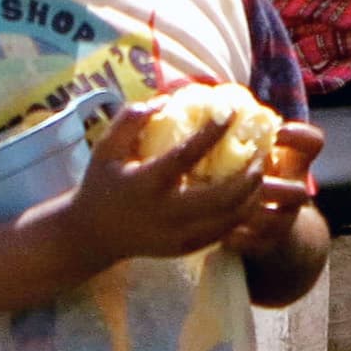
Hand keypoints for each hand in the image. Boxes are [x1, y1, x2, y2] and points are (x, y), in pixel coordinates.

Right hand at [49, 103, 260, 264]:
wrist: (91, 235)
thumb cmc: (102, 183)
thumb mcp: (105, 147)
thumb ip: (130, 120)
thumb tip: (165, 100)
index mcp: (145, 184)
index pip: (185, 156)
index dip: (212, 133)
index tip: (231, 111)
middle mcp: (164, 214)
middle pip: (220, 197)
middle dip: (247, 175)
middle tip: (259, 152)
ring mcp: (176, 236)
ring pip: (228, 220)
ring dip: (250, 196)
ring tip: (259, 172)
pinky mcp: (183, 250)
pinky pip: (221, 234)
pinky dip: (239, 215)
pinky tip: (246, 196)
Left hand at [220, 121, 324, 259]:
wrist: (272, 229)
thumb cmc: (253, 175)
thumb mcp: (258, 152)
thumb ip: (241, 130)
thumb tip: (195, 96)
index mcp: (295, 163)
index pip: (313, 143)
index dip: (300, 137)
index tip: (277, 132)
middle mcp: (295, 191)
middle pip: (301, 192)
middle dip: (275, 187)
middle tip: (250, 179)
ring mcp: (284, 221)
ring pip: (277, 220)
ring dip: (253, 212)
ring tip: (227, 205)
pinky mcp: (266, 245)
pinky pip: (255, 244)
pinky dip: (236, 236)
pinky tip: (217, 228)